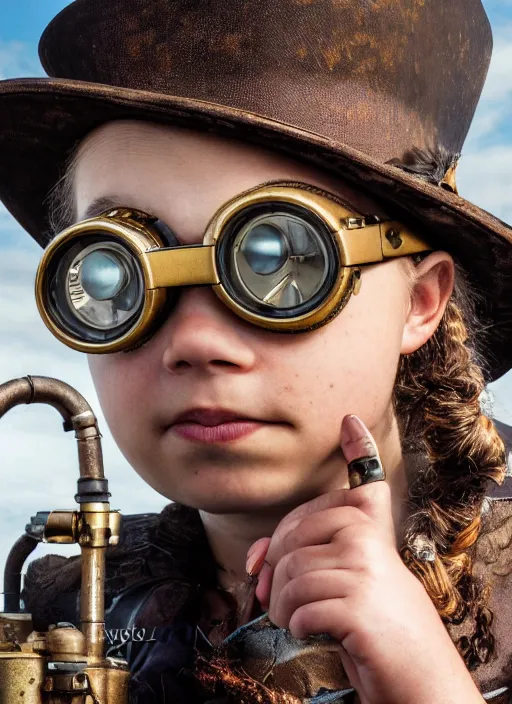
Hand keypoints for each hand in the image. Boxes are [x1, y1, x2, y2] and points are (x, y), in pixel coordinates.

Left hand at [246, 415, 483, 703]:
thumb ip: (303, 558)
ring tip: (300, 617)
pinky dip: (295, 625)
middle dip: (273, 575)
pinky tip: (315, 630)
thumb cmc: (371, 619)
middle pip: (291, 539)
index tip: (349, 420)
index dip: (358, 447)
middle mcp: (370, 536)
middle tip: (278, 599)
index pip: (362, 481)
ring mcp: (366, 565)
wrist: (413, 669)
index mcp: (370, 527)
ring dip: (281, 607)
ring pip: (288, 576)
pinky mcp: (358, 599)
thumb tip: (257, 557)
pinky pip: (298, 606)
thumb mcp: (342, 578)